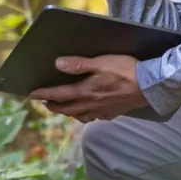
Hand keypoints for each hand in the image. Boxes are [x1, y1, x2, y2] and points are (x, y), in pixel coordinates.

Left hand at [29, 55, 146, 122]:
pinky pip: (94, 117)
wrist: (149, 86)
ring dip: (67, 112)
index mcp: (85, 91)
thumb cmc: (125, 70)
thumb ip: (79, 64)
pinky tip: (88, 112)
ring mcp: (102, 110)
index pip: (59, 95)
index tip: (31, 95)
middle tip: (43, 102)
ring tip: (62, 107)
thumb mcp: (101, 62)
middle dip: (52, 106)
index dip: (43, 94)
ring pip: (79, 115)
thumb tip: (57, 64)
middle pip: (66, 108)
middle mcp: (91, 104)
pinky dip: (86, 115)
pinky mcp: (112, 112)